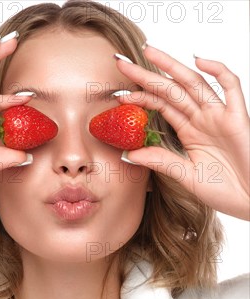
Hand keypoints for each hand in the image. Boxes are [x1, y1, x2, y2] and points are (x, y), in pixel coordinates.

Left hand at [115, 45, 249, 220]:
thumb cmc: (224, 190)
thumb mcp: (185, 175)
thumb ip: (160, 161)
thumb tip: (128, 154)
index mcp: (189, 131)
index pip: (160, 106)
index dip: (140, 98)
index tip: (117, 95)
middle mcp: (202, 119)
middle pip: (170, 90)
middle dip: (146, 75)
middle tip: (121, 61)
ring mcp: (219, 116)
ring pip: (193, 83)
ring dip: (171, 66)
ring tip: (149, 52)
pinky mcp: (238, 117)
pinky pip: (230, 86)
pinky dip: (217, 70)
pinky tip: (198, 61)